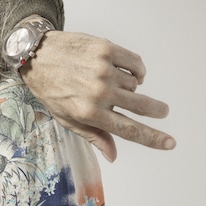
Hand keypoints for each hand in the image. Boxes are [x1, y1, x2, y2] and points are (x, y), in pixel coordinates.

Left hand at [20, 31, 173, 161]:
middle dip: (156, 110)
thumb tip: (113, 155)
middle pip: (141, 106)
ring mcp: (103, 69)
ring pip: (135, 84)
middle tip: (162, 111)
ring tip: (110, 82)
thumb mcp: (65, 117)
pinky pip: (135, 63)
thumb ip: (93, 135)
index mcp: (89, 113)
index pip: (129, 130)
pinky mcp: (105, 49)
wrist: (35, 54)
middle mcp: (98, 92)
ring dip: (129, 86)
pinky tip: (124, 70)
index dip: (153, 138)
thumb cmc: (48, 88)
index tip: (170, 143)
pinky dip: (136, 69)